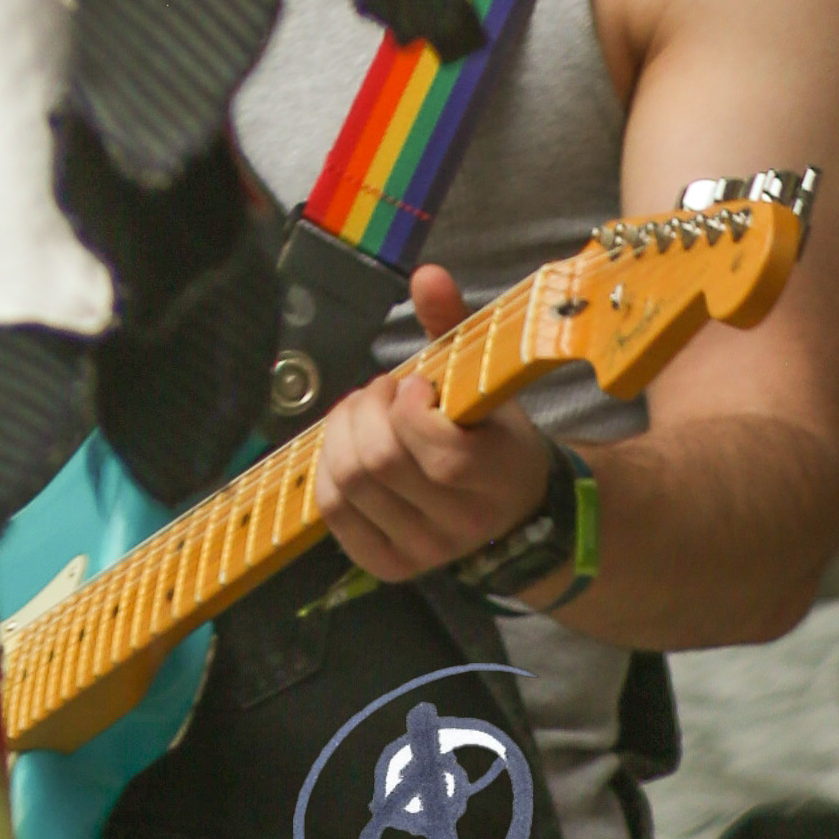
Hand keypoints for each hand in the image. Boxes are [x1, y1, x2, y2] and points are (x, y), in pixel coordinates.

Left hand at [314, 266, 554, 584]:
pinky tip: (347, 443)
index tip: (417, 385)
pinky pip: (334, 512)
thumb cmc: (491, 433)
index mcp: (499, 480)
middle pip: (380, 463)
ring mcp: (424, 552)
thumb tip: (426, 273)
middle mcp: (463, 527)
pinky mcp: (390, 565)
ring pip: (350, 484)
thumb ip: (453, 325)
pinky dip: (327, 467)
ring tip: (364, 412)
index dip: (412, 407)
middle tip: (382, 391)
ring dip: (343, 432)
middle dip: (367, 409)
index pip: (440, 454)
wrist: (510, 510)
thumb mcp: (482, 380)